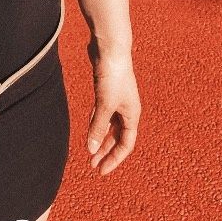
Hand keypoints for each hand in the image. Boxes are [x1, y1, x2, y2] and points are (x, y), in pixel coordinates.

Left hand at [86, 39, 140, 174]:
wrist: (110, 49)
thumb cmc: (113, 76)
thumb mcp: (105, 105)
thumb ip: (98, 127)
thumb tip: (91, 151)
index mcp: (132, 115)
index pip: (126, 144)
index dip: (114, 159)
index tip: (100, 171)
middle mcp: (127, 110)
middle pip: (118, 138)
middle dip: (106, 153)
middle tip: (93, 166)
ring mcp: (117, 101)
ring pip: (109, 127)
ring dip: (100, 140)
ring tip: (90, 153)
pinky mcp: (107, 92)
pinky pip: (103, 115)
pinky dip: (97, 124)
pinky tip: (89, 131)